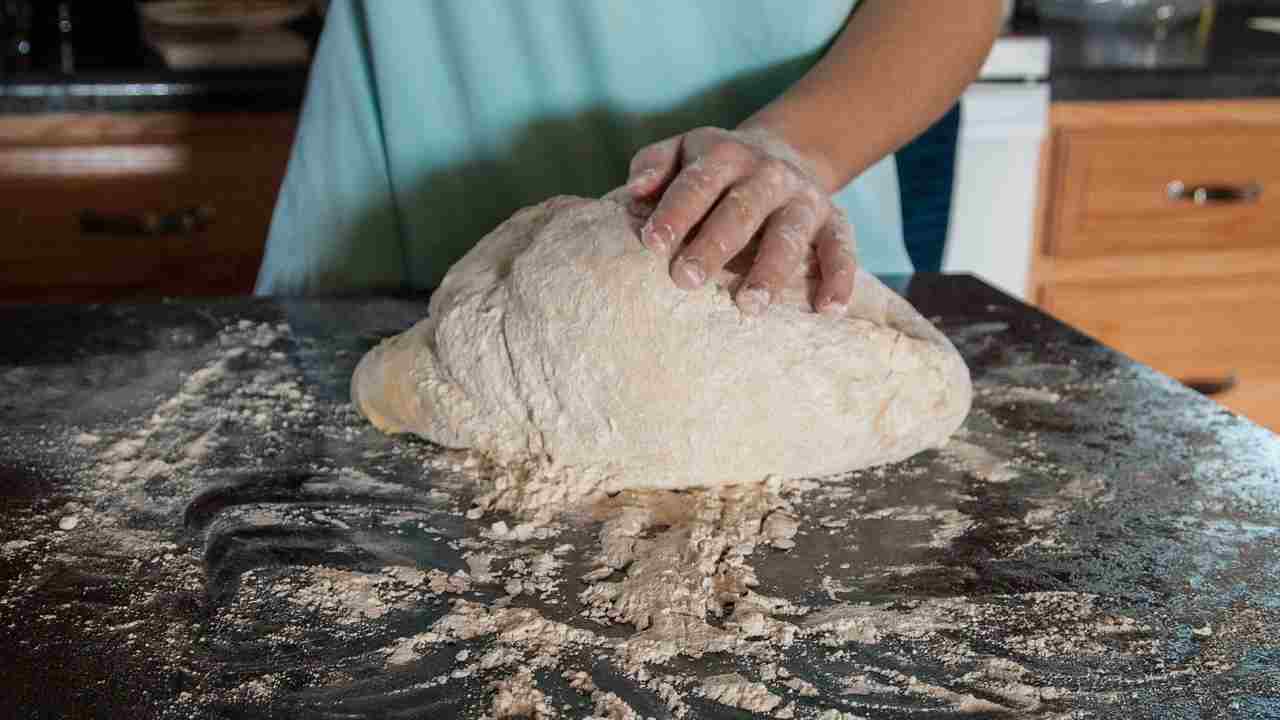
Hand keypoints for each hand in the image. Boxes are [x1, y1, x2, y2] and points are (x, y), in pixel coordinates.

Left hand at [626, 127, 856, 316]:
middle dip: (713, 245)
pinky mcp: (835, 222)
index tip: (652, 243)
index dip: (676, 212)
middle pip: (740, 210)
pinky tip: (827, 309)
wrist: (785, 153)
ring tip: (749, 305)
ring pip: (788, 234)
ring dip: (770, 270)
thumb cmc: (716, 169)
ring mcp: (804, 199)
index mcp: (725, 155)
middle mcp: (768, 174)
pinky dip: (839, 279)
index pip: (697, 183)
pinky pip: (841, 250)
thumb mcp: (683, 152)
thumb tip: (633, 191)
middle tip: (685, 280)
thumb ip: (654, 165)